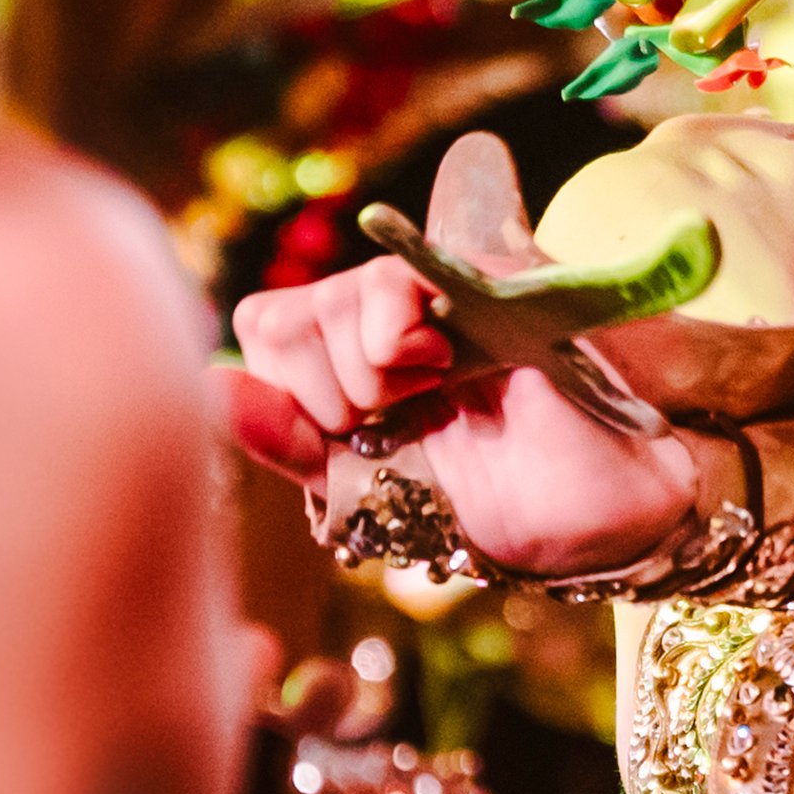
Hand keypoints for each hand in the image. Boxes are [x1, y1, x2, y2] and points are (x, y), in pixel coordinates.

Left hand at [222, 141, 699, 573]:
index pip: (263, 328)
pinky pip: (397, 273)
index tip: (344, 435)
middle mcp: (382, 315)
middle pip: (283, 316)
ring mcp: (435, 292)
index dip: (284, 389)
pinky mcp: (485, 280)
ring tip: (432, 394)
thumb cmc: (486, 505)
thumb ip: (288, 443)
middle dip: (322, 391)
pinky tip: (439, 364)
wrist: (586, 520)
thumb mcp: (363, 490)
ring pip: (333, 297)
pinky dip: (391, 325)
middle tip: (392, 419)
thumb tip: (207, 386)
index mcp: (346, 359)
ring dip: (366, 369)